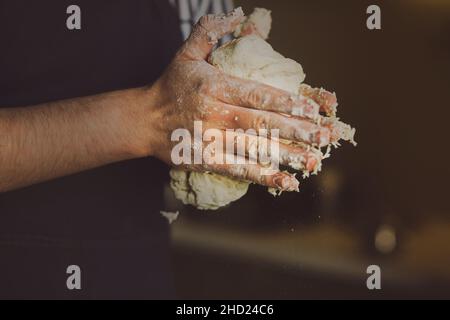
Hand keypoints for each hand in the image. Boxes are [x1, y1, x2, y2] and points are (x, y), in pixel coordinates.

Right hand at [146, 8, 340, 190]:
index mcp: (214, 86)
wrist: (144, 120)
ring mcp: (211, 140)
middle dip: (296, 131)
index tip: (312, 109)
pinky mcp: (207, 160)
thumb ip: (211, 32)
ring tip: (315, 161)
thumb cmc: (170, 86)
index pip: (256, 94)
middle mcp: (215, 114)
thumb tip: (239, 15)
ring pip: (254, 149)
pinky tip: (288, 181)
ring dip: (287, 156)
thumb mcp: (187, 53)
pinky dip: (264, 176)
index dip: (286, 102)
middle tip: (325, 136)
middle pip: (262, 123)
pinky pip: (239, 170)